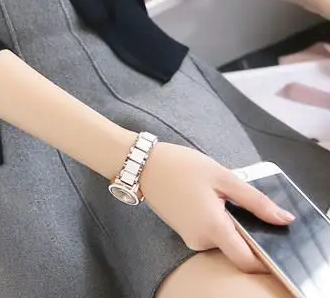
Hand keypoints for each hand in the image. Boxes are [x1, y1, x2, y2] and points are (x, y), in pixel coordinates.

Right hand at [138, 143, 294, 273]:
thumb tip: (284, 219)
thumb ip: (255, 200)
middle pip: (236, 249)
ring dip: (228, 222)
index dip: (265, 255)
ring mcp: (190, 238)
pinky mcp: (184, 232)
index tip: (270, 235)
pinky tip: (204, 197)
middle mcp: (201, 241)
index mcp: (213, 228)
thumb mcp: (221, 176)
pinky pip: (209, 233)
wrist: (141, 164)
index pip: (248, 262)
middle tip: (234, 199)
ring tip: (215, 194)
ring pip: (222, 239)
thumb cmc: (180, 166)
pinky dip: (214, 220)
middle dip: (244, 229)